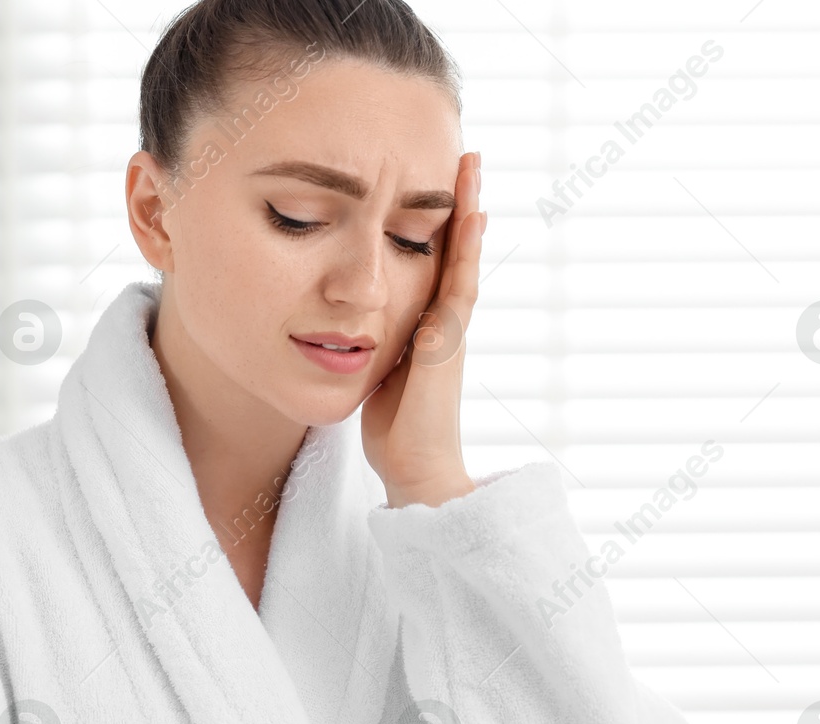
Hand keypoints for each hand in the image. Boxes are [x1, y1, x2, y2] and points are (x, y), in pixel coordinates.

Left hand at [362, 150, 485, 508]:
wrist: (417, 472)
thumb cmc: (395, 433)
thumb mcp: (377, 375)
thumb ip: (373, 346)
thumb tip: (346, 325)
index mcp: (425, 326)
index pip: (431, 263)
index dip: (433, 224)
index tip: (433, 182)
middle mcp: (444, 321)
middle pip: (453, 249)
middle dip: (457, 203)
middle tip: (464, 155)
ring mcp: (452, 330)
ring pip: (463, 258)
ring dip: (469, 211)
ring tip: (472, 166)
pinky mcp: (449, 343)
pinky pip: (461, 287)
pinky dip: (467, 251)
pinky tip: (473, 217)